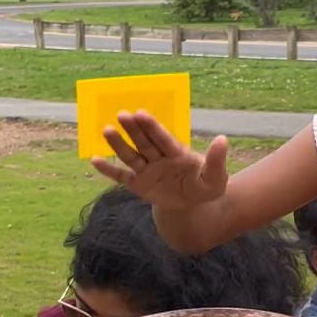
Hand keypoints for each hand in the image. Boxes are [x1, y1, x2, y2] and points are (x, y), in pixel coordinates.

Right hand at [90, 111, 229, 209]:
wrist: (193, 203)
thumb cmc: (205, 185)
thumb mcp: (215, 177)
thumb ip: (216, 160)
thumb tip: (223, 139)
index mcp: (176, 152)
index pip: (163, 138)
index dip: (153, 127)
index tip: (141, 113)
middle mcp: (158, 157)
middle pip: (144, 142)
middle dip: (134, 129)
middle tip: (122, 114)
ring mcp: (146, 170)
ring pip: (131, 156)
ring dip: (118, 144)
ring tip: (106, 130)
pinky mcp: (137, 184)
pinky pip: (120, 176)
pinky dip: (108, 170)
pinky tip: (94, 160)